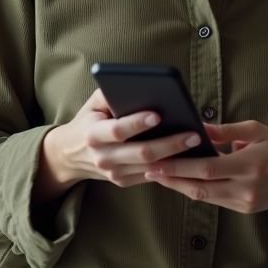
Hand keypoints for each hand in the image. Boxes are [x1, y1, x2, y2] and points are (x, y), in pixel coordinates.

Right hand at [34, 89, 205, 199]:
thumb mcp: (93, 103)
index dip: (137, 123)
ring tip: (197, 144)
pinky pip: (151, 175)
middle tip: (193, 134)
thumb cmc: (89, 120)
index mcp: (93, 134)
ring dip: (176, 157)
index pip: (118, 130)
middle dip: (170, 143)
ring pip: (150, 167)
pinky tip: (189, 156)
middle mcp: (102, 157)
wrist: (70, 154)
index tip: (158, 114)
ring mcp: (113, 173)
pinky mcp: (123, 181)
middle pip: (141, 153)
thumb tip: (139, 86)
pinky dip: (170, 166)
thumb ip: (111, 93)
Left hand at [142, 121, 267, 216]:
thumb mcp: (256, 130)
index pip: (207, 168)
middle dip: (172, 179)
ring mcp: (247, 202)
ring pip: (205, 197)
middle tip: (149, 170)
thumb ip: (225, 130)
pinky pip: (216, 201)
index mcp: (251, 164)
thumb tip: (196, 127)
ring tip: (159, 175)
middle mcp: (248, 187)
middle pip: (201, 187)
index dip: (180, 167)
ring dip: (180, 186)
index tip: (158, 161)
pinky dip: (198, 190)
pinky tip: (182, 180)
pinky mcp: (246, 209)